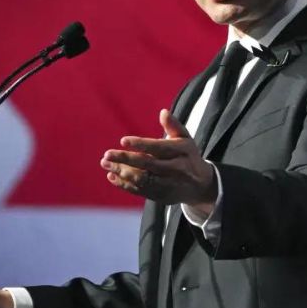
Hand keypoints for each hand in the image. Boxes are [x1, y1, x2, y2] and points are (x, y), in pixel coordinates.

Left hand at [101, 109, 217, 207]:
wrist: (201, 186)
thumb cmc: (188, 156)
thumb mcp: (185, 139)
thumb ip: (174, 125)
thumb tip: (163, 112)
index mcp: (181, 152)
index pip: (158, 148)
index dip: (141, 144)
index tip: (123, 141)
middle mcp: (175, 169)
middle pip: (147, 165)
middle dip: (125, 160)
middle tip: (107, 154)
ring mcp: (167, 184)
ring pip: (142, 179)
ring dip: (121, 172)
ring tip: (106, 163)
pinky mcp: (160, 196)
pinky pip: (140, 191)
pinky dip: (124, 184)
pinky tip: (112, 175)